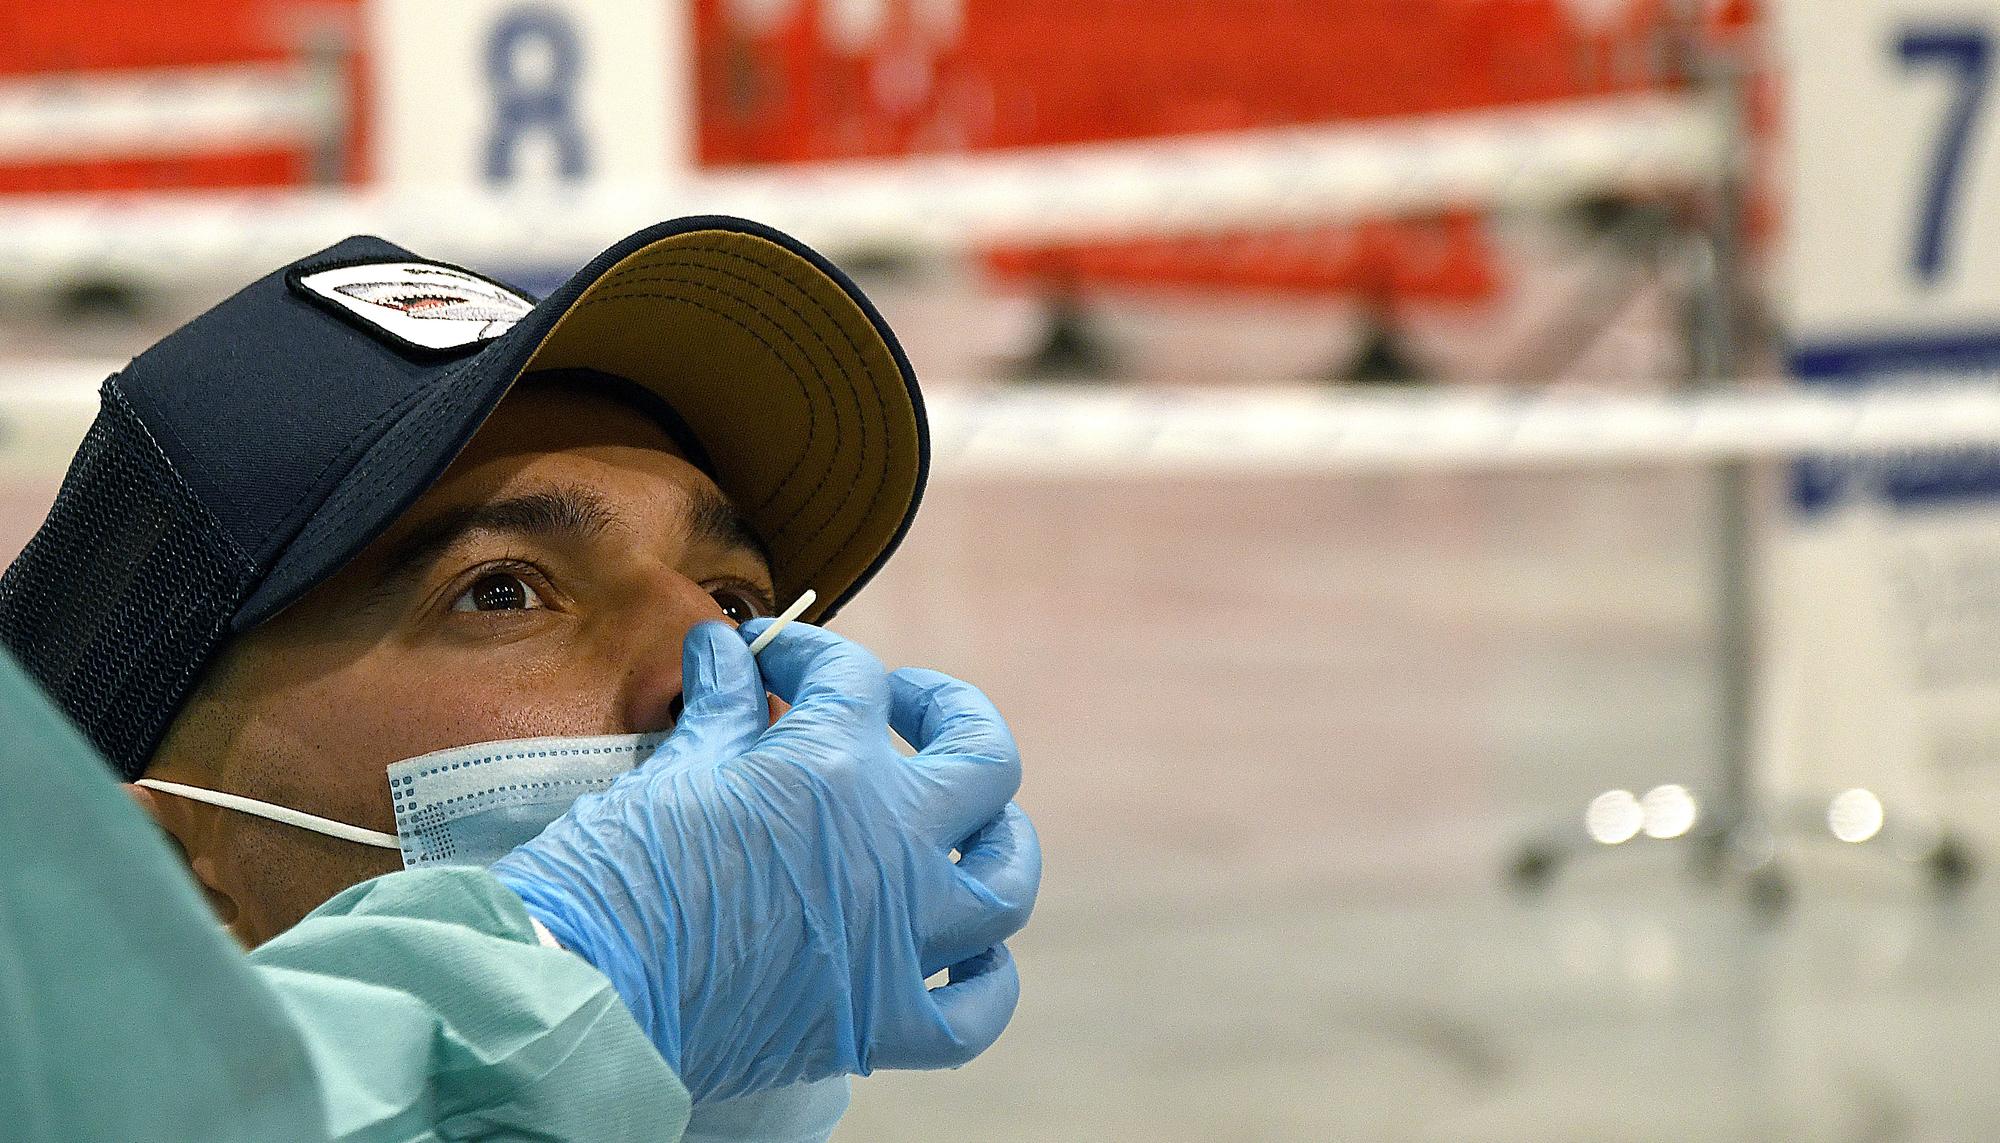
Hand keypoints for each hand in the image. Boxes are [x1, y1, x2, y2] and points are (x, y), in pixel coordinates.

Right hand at [491, 620, 1039, 1101]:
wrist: (581, 995)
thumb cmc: (614, 876)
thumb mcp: (673, 772)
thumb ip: (724, 710)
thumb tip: (728, 651)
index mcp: (833, 767)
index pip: (851, 677)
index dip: (808, 653)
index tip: (768, 657)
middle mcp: (891, 844)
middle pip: (983, 759)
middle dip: (947, 712)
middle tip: (901, 702)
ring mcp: (899, 937)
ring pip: (1005, 881)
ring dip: (996, 839)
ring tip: (968, 820)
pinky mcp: (881, 1021)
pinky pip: (973, 1010)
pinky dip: (985, 981)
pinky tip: (971, 954)